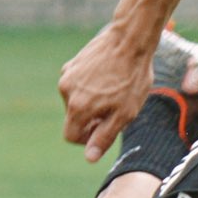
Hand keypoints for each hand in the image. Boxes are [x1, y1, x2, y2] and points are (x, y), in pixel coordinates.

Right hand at [59, 23, 157, 162]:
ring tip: (115, 88)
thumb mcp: (124, 113)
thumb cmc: (132, 77)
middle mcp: (66, 90)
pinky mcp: (73, 62)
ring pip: (76, 99)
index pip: (71, 136)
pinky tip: (110, 76)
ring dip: (92, 100)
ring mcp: (68, 74)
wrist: (130, 39)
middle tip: (116, 106)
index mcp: (77, 107)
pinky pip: (79, 83)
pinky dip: (91, 85)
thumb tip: (89, 157)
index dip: (88, 139)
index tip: (104, 128)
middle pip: (74, 117)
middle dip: (92, 117)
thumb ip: (104, 137)